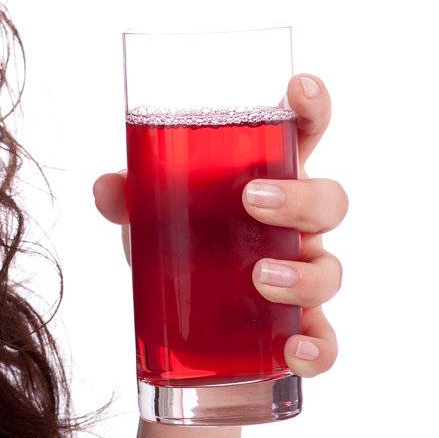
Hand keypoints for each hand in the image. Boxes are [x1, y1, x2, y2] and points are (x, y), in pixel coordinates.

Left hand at [93, 73, 347, 378]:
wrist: (185, 328)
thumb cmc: (184, 245)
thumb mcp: (149, 216)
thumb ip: (128, 196)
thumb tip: (107, 187)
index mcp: (268, 180)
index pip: (304, 135)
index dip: (312, 106)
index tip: (298, 86)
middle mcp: (296, 226)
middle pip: (329, 200)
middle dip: (301, 197)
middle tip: (252, 200)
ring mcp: (304, 275)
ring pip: (331, 269)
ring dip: (301, 274)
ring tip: (258, 278)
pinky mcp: (301, 329)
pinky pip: (326, 340)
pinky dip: (317, 349)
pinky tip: (292, 351)